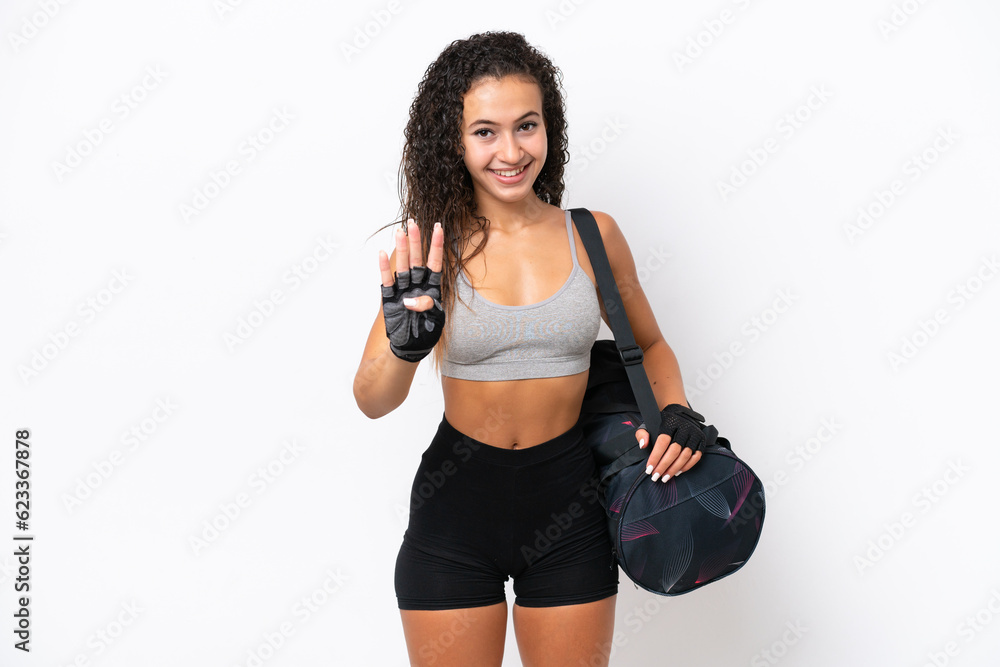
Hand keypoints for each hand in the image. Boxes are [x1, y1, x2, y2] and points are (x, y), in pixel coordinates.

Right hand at [379, 218, 445, 362]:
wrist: (410, 348)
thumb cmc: (426, 334)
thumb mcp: (435, 321)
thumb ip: (426, 307)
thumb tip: (410, 299)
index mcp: (432, 288)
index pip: (435, 263)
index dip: (437, 246)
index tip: (439, 228)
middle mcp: (418, 285)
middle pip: (417, 259)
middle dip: (416, 241)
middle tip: (413, 223)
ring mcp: (403, 290)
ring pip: (403, 266)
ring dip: (401, 249)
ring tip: (400, 232)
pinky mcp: (390, 299)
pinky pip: (387, 281)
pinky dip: (384, 268)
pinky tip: (383, 253)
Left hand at [634, 404, 708, 481]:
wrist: (680, 415)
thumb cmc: (662, 423)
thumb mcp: (648, 424)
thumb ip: (642, 434)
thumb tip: (643, 445)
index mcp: (670, 422)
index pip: (662, 442)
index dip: (655, 457)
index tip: (649, 469)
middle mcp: (684, 427)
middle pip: (674, 451)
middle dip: (664, 466)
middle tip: (656, 476)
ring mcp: (694, 434)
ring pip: (685, 455)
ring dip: (674, 469)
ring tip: (665, 477)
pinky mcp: (701, 440)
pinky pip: (696, 457)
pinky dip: (687, 466)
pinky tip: (677, 472)